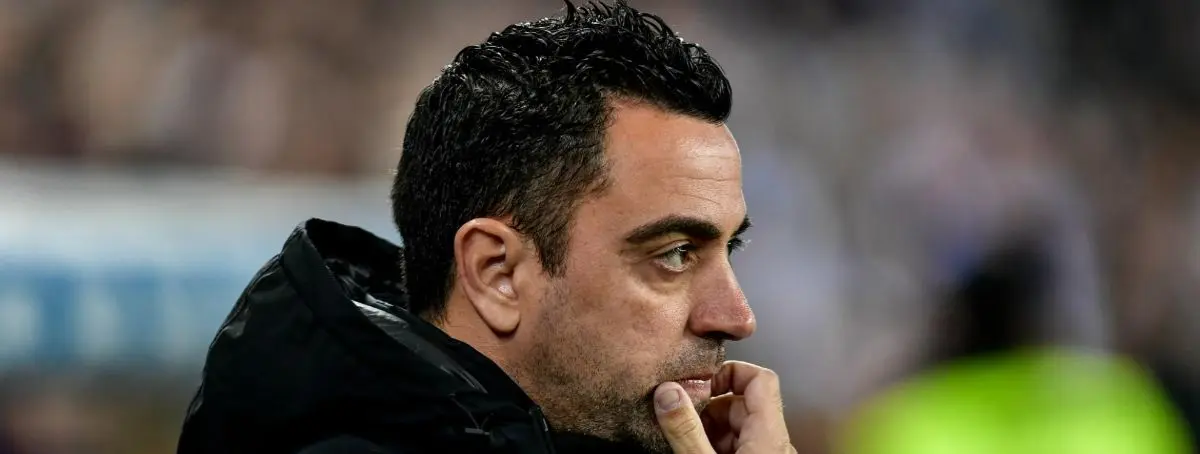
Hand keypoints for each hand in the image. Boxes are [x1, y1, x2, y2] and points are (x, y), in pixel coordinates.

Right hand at [654, 361, 794, 453]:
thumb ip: (686, 430)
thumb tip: (667, 392)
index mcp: (770, 436)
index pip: (761, 379)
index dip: (729, 372)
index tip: (698, 380)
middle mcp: (774, 445)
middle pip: (742, 405)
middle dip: (707, 406)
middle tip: (678, 415)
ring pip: (737, 429)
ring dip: (707, 428)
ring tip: (681, 437)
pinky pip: (737, 448)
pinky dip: (712, 445)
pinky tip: (690, 451)